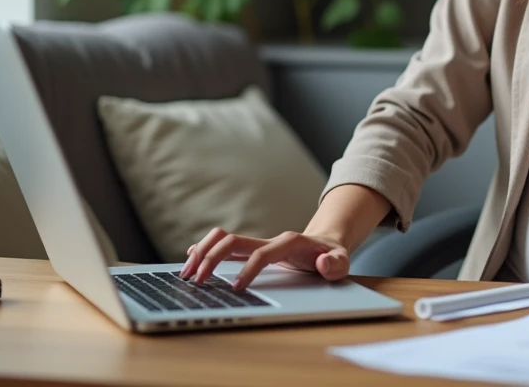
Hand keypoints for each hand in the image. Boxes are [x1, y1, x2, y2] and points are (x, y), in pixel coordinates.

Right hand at [180, 227, 350, 290]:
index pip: (262, 254)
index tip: (235, 289)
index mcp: (290, 243)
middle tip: (196, 280)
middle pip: (233, 241)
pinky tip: (190, 259)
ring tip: (186, 273)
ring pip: (224, 239)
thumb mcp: (342, 262)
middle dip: (211, 258)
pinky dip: (205, 250)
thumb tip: (324, 263)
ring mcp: (259, 244)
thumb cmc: (333, 256)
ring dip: (203, 252)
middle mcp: (270, 240)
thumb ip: (336, 264)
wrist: (328, 244)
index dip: (248, 270)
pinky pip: (225, 245)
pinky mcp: (252, 250)